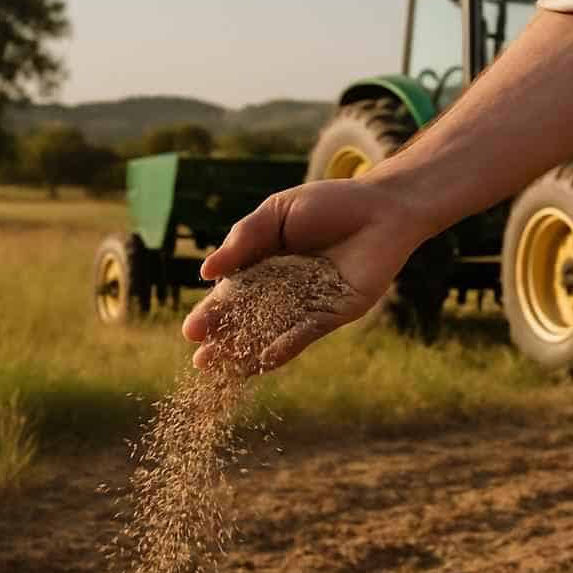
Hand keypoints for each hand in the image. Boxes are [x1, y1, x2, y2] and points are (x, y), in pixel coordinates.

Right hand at [182, 176, 425, 370]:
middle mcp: (282, 290)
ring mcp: (307, 306)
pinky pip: (306, 333)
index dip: (212, 313)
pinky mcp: (334, 314)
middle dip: (224, 340)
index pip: (232, 295)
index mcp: (263, 266)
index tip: (191, 331)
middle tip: (200, 360)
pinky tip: (265, 357)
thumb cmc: (328, 204)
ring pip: (272, 333)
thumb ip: (243, 240)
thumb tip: (206, 273)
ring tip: (223, 368)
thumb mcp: (276, 214)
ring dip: (248, 352)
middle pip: (248, 320)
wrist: (381, 207)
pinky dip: (286, 345)